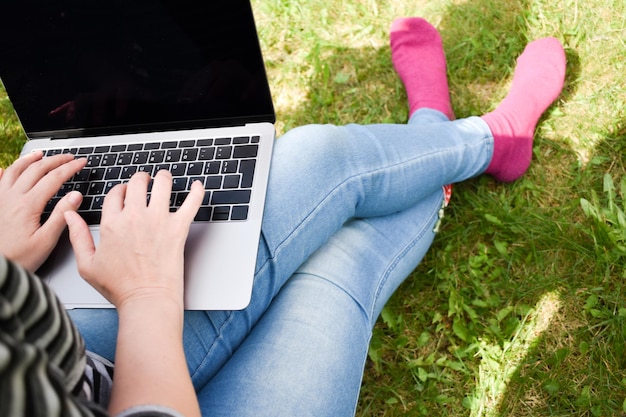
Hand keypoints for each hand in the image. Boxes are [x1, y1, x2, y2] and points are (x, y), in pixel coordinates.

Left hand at [0, 151, 85, 271]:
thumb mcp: (46, 241)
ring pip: (15, 170)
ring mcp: (1, 199)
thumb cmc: (19, 258)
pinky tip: (4, 168)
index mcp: (28, 205)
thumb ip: (62, 216)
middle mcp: (12, 197)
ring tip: (40, 154)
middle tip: (69, 157)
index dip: (70, 168)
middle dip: (55, 160)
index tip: (82, 162)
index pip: (54, 178)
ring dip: (30, 159)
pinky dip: (3, 171)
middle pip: (36, 169)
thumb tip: (76, 195)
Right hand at [64, 170, 203, 308]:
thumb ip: (77, 236)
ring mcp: (158, 220)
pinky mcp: (178, 228)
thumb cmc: (119, 287)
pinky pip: (192, 202)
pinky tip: (198, 185)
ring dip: (164, 178)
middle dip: (141, 178)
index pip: (115, 193)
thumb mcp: (87, 264)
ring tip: (165, 178)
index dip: (120, 189)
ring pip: (162, 184)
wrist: (146, 300)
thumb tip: (69, 215)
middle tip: (146, 180)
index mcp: (112, 223)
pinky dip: (197, 191)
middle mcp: (135, 217)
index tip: (125, 192)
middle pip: (138, 182)